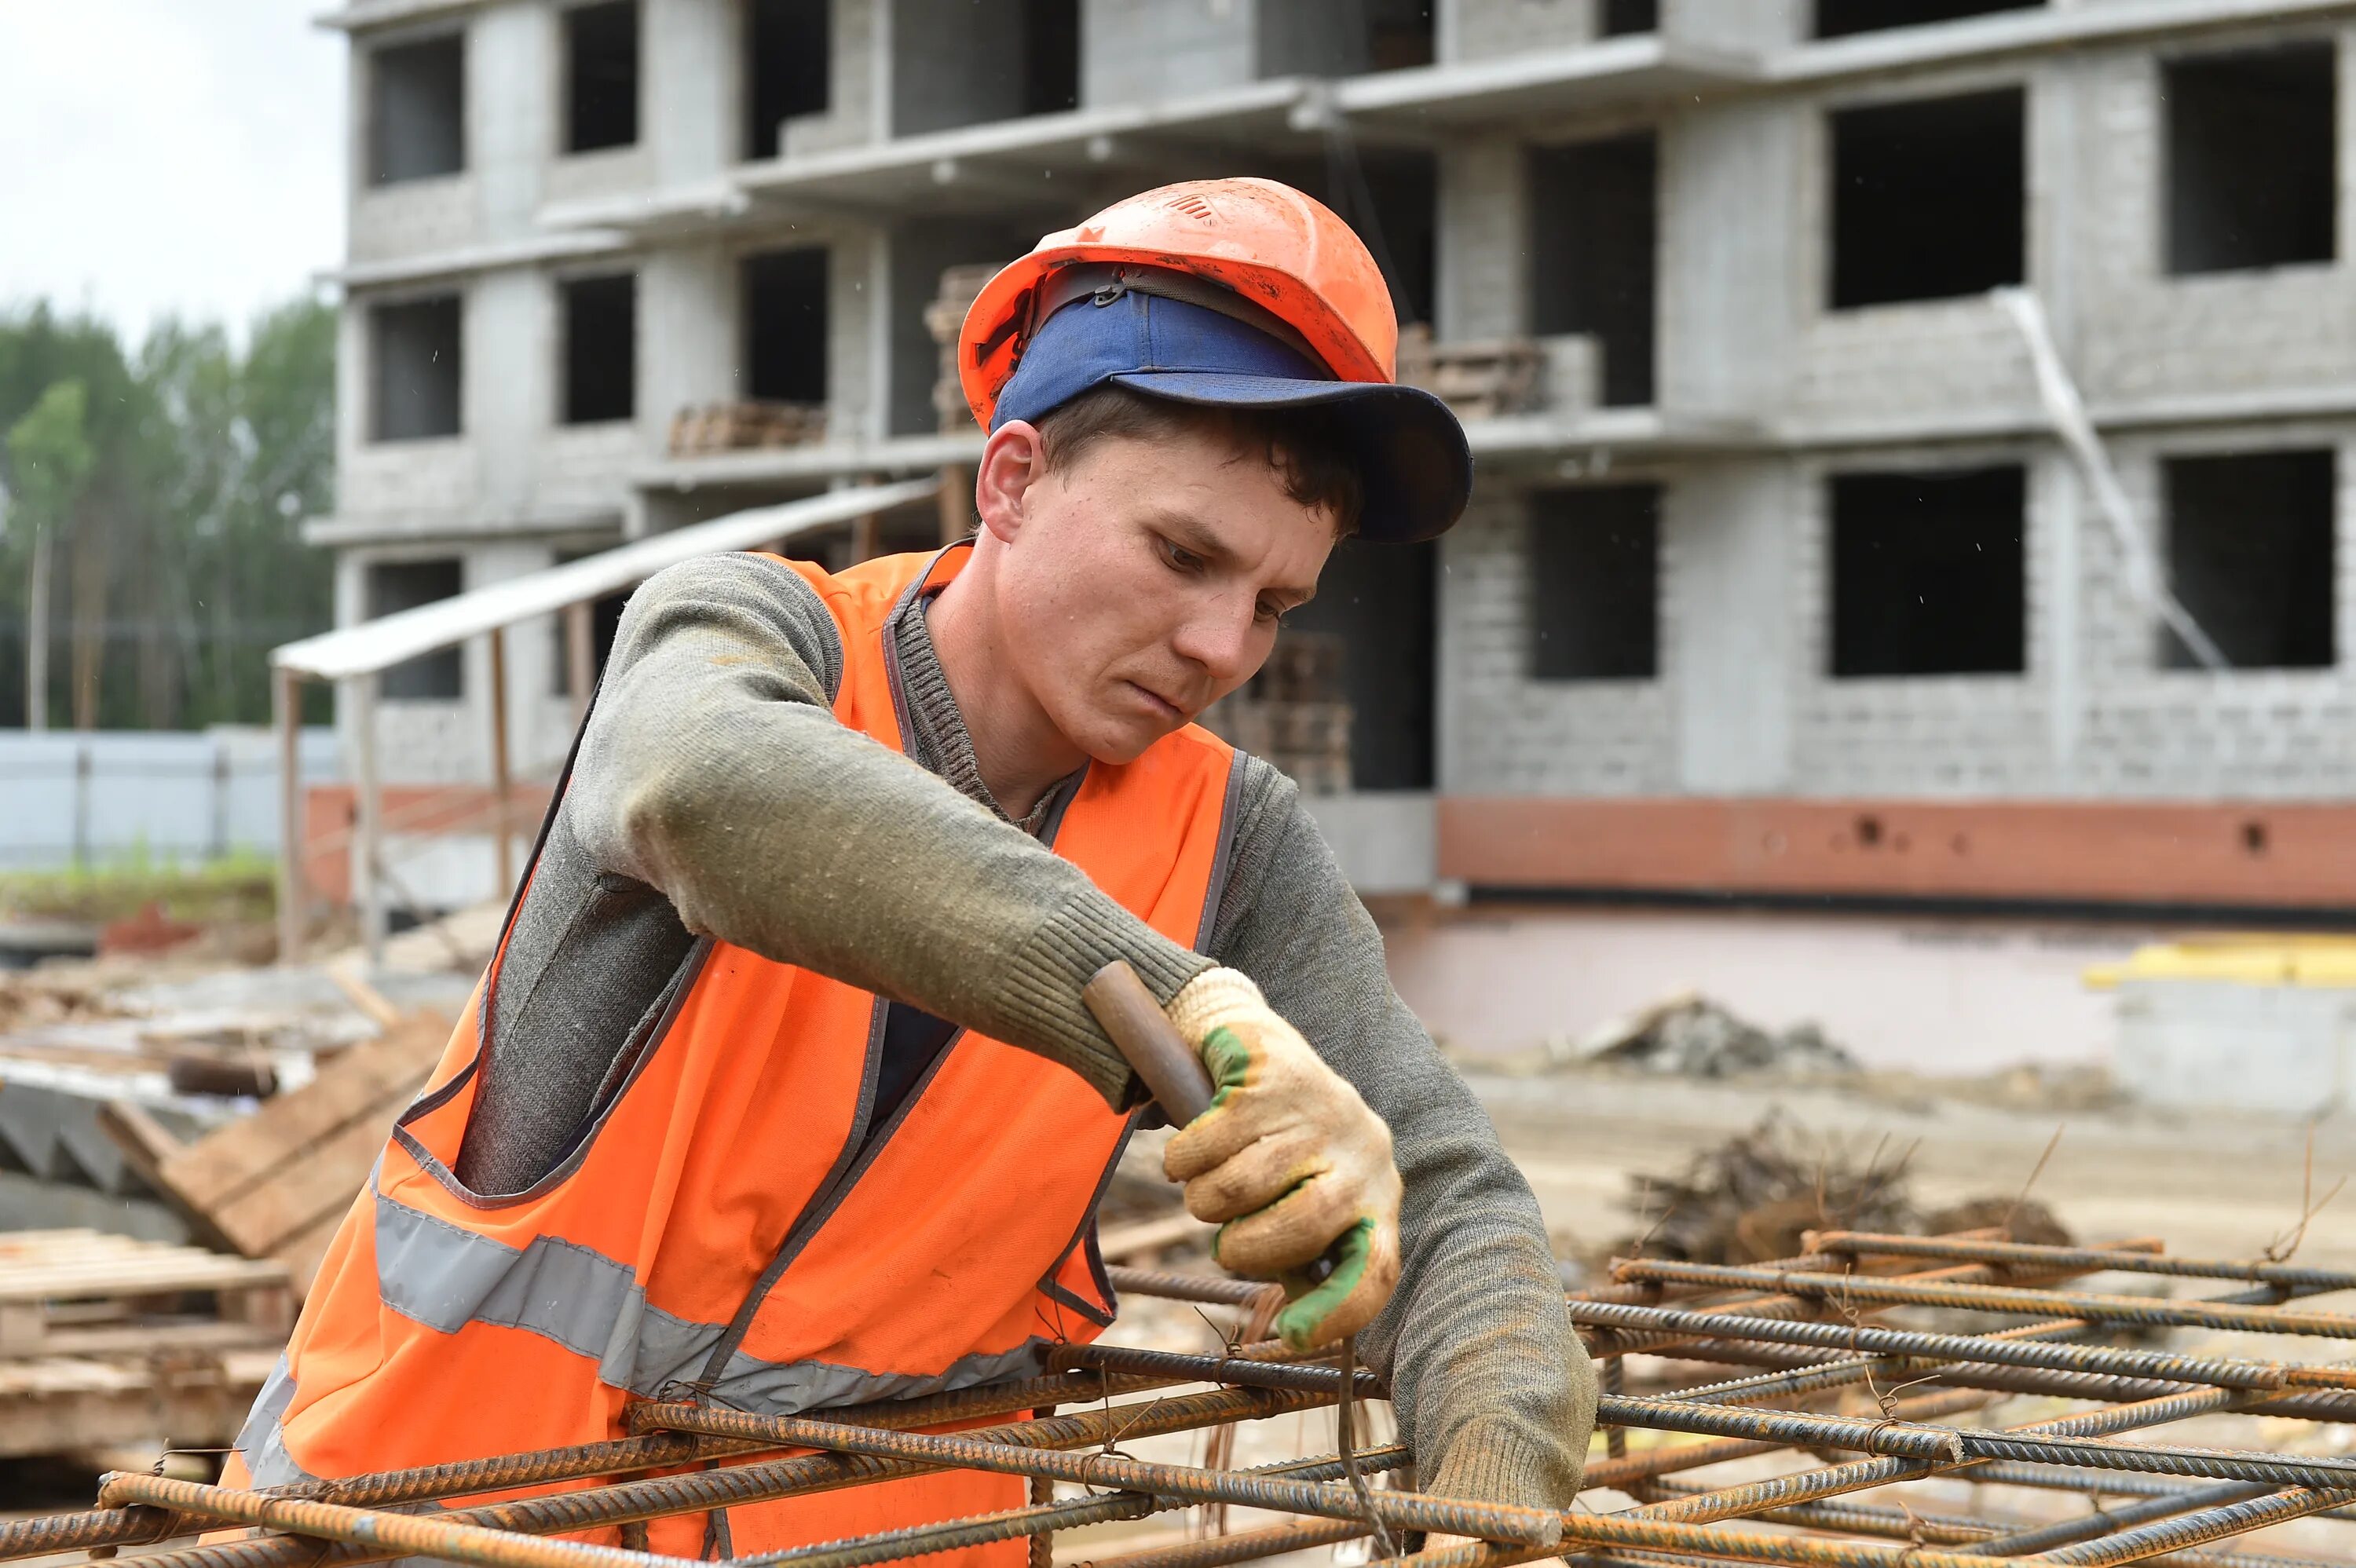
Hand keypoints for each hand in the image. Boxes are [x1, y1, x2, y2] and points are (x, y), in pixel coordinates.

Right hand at [1160, 968, 1401, 1349]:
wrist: (1255, 1047)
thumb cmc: (1283, 1145)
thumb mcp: (1312, 1195)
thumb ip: (1308, 1253)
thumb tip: (1300, 1328)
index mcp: (1379, 1194)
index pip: (1376, 1267)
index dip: (1337, 1311)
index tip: (1291, 1336)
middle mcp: (1363, 1151)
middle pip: (1304, 1222)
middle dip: (1247, 1248)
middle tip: (1226, 1245)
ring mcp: (1319, 1110)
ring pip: (1240, 1185)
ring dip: (1204, 1199)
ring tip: (1207, 1187)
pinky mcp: (1271, 1078)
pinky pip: (1205, 1145)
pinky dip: (1182, 1160)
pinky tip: (1188, 1153)